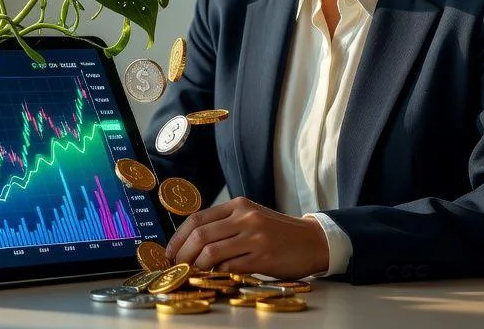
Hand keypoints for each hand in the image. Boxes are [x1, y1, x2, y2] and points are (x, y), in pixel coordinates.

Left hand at [164, 196, 328, 278]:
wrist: (314, 241)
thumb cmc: (279, 233)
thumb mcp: (251, 218)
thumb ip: (226, 225)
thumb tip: (191, 244)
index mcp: (238, 205)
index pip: (197, 219)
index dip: (178, 237)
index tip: (170, 252)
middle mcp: (245, 217)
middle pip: (200, 235)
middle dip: (182, 254)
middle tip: (176, 267)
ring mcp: (255, 236)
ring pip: (211, 252)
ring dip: (197, 266)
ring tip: (193, 274)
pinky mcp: (263, 257)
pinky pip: (230, 266)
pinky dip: (218, 274)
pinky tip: (215, 278)